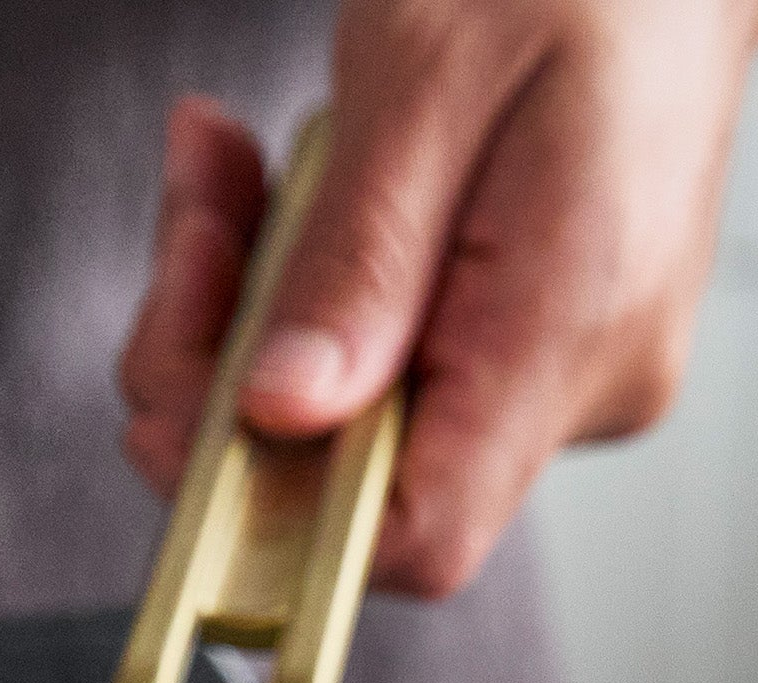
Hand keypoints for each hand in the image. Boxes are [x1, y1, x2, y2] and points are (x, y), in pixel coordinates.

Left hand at [119, 0, 757, 599]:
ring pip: (344, 418)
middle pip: (350, 479)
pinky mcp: (524, 343)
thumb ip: (357, 261)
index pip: (412, 537)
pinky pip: (378, 362)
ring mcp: (555, 372)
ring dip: (249, 308)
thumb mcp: (434, 72)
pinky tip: (277, 188)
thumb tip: (283, 413)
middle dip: (227, 366)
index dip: (272, 514)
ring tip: (223, 169)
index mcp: (570, 328)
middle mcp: (579, 384)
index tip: (178, 410)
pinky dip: (303, 287)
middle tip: (194, 218)